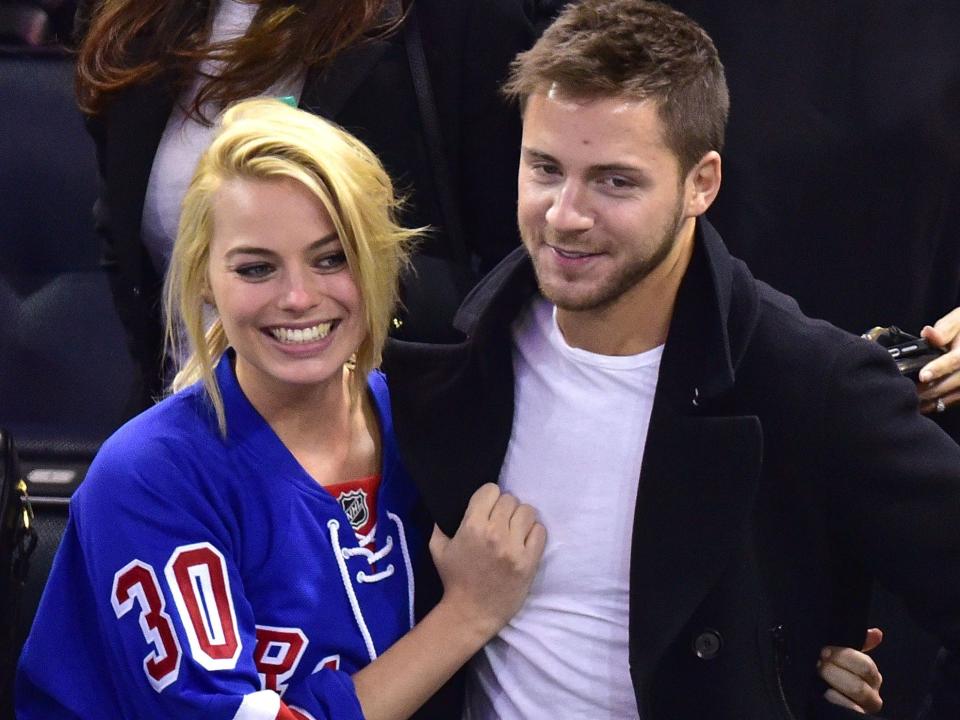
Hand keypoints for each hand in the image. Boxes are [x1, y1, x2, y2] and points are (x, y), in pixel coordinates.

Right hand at [429, 483, 545, 639]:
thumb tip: (450, 501)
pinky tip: (524, 542)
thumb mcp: (437, 547)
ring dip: (520, 519)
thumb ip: (441, 522)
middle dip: (504, 508)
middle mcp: (495, 533)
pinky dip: (533, 533)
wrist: (471, 613)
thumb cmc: (453, 579)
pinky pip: (540, 531)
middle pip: (510, 500)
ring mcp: (514, 548)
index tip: (487, 508)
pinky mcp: (529, 561)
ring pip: (527, 512)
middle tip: (500, 522)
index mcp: (472, 526)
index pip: (491, 490)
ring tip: (514, 531)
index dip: (488, 497)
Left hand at [819, 627, 882, 713]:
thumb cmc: (832, 674)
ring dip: (833, 684)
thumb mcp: (842, 658)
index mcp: (871, 676)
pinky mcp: (855, 717)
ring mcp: (865, 708)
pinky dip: (836, 700)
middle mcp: (873, 694)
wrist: (821, 698)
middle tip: (819, 665)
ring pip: (856, 693)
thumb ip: (857, 645)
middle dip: (835, 671)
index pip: (865, 664)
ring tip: (818, 679)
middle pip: (860, 679)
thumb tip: (877, 633)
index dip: (844, 656)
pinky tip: (825, 694)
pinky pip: (851, 710)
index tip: (824, 651)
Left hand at [918, 307, 959, 412]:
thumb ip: (944, 329)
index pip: (955, 360)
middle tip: (911, 393)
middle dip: (932, 389)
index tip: (923, 376)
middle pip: (955, 381)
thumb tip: (927, 333)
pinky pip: (958, 398)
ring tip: (915, 404)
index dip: (939, 368)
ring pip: (957, 394)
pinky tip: (926, 405)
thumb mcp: (958, 320)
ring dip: (936, 400)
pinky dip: (942, 403)